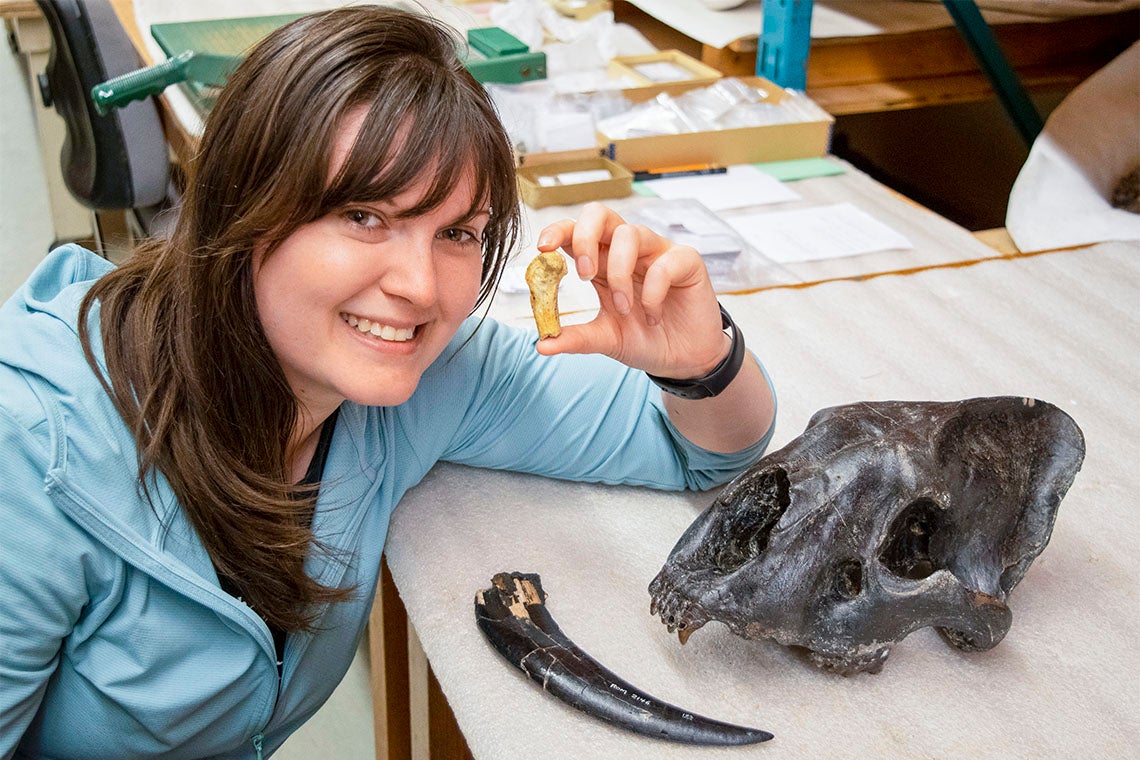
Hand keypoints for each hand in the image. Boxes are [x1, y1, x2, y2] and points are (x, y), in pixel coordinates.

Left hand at [533, 203, 729, 378]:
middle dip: (585, 236)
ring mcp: (656, 252)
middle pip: (600, 214)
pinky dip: (653, 292)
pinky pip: (664, 263)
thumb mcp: (605, 340)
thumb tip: (542, 344)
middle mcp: (627, 250)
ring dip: (620, 274)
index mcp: (602, 262)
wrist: (683, 359)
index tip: (543, 249)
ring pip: (631, 233)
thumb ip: (576, 338)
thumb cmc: (645, 339)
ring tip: (624, 309)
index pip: (575, 232)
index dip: (558, 231)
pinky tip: (654, 316)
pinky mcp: (686, 261)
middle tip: (584, 274)